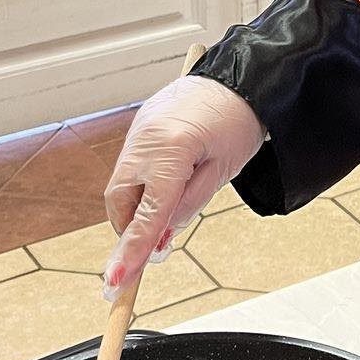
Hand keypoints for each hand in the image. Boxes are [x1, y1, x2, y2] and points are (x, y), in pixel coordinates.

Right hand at [102, 75, 264, 294]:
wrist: (243, 76)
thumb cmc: (241, 121)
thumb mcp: (223, 171)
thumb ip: (189, 206)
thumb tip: (161, 238)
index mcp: (171, 151)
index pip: (147, 216)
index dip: (132, 252)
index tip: (116, 283)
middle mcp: (145, 140)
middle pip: (121, 202)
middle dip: (134, 228)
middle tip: (156, 244)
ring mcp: (138, 130)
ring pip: (122, 186)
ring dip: (138, 207)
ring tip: (167, 212)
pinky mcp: (140, 125)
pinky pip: (131, 167)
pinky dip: (141, 185)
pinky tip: (165, 187)